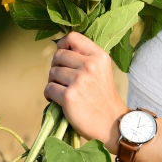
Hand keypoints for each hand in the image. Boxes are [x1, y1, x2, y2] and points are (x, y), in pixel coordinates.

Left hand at [44, 32, 127, 151]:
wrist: (112, 124)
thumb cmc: (103, 97)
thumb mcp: (102, 70)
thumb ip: (85, 57)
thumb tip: (60, 48)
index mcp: (99, 56)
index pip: (72, 37)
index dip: (62, 44)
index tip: (62, 55)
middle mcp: (90, 65)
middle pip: (58, 55)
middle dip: (56, 66)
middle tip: (63, 79)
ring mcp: (79, 80)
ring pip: (52, 72)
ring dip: (54, 82)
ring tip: (64, 91)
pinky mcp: (69, 96)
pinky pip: (48, 88)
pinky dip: (50, 95)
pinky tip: (59, 100)